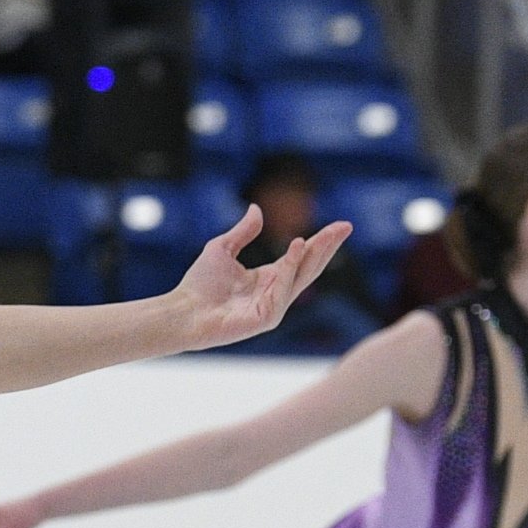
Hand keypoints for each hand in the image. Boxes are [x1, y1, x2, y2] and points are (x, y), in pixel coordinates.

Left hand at [165, 207, 354, 349]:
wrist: (182, 310)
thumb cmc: (198, 284)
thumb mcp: (222, 248)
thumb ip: (243, 232)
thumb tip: (257, 209)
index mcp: (268, 278)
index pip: (301, 257)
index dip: (321, 241)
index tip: (341, 226)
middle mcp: (275, 292)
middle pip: (309, 267)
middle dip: (327, 247)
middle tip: (345, 227)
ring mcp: (273, 307)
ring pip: (301, 278)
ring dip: (314, 256)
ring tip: (322, 235)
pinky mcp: (266, 318)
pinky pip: (283, 290)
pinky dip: (290, 269)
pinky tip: (296, 249)